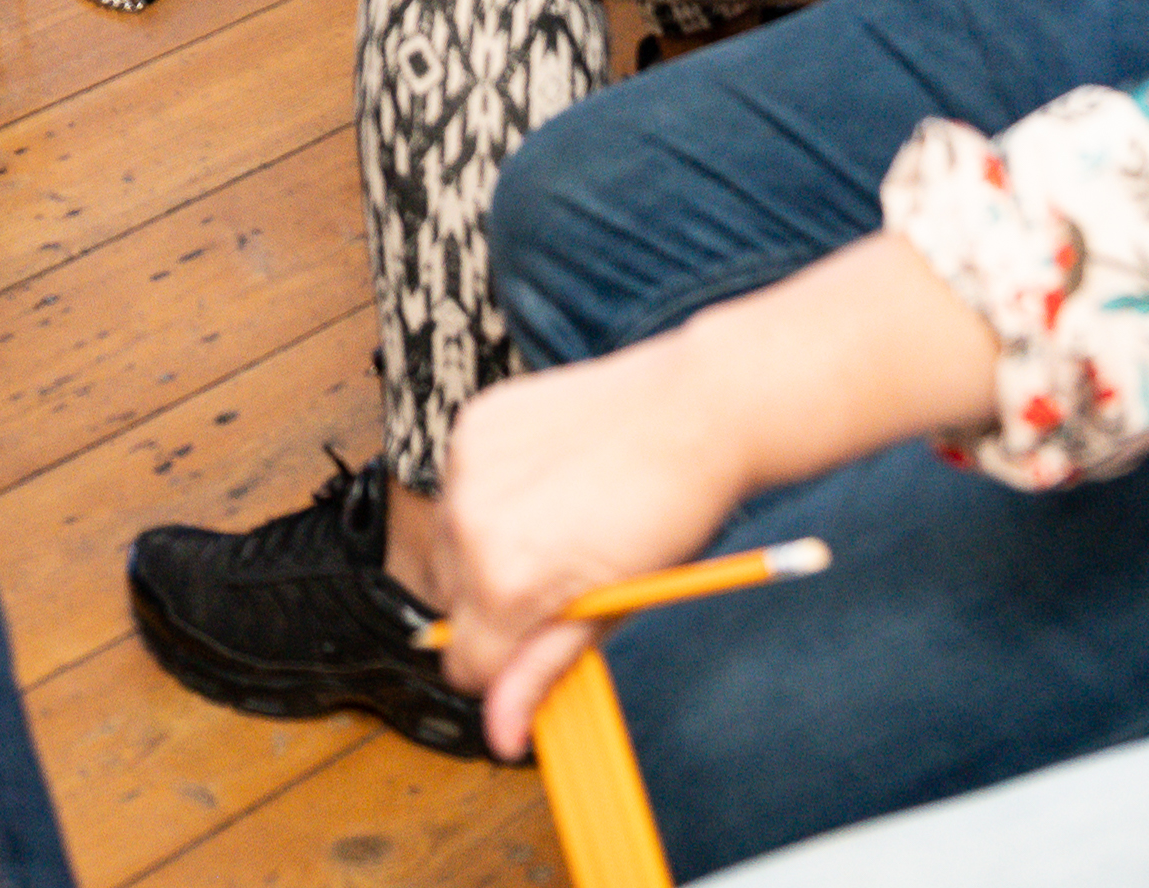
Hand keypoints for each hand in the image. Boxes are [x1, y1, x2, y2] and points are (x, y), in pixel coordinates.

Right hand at [432, 350, 756, 757]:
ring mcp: (465, 467)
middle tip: (564, 571)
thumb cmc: (670, 513)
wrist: (695, 412)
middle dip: (499, 600)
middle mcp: (469, 525)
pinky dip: (491, 489)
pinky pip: (460, 482)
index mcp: (505, 582)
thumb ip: (543, 671)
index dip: (509, 663)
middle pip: (455, 604)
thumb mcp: (610, 608)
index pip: (466, 666)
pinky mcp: (473, 422)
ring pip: (452, 542)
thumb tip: (501, 736)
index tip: (544, 639)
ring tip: (558, 521)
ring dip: (490, 544)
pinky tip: (547, 478)